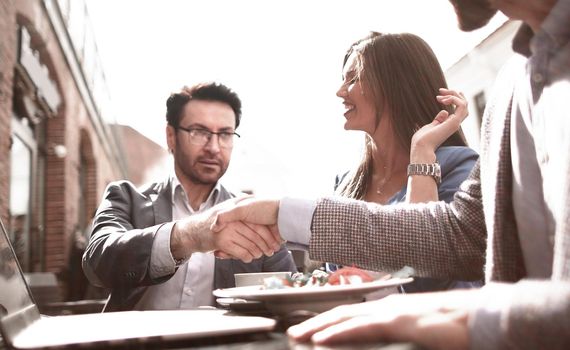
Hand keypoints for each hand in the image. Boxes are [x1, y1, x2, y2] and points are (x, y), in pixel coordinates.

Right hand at [170, 198, 279, 262]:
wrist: (192, 231)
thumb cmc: (211, 224)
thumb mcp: (227, 212)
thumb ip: (241, 213)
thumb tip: (262, 219)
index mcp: (237, 208)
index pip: (259, 223)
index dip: (268, 234)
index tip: (275, 241)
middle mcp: (233, 218)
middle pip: (257, 235)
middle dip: (266, 245)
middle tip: (271, 251)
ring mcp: (228, 229)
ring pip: (251, 244)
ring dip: (257, 253)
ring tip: (259, 255)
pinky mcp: (222, 241)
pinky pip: (242, 252)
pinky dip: (247, 257)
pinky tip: (248, 258)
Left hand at [288, 290, 476, 348]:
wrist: (481, 315)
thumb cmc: (453, 326)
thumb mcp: (417, 330)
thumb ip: (396, 332)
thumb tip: (381, 340)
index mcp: (388, 310)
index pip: (350, 314)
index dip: (326, 320)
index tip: (307, 329)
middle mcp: (385, 308)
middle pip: (341, 314)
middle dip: (314, 323)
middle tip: (291, 333)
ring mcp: (392, 314)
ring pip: (346, 319)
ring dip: (318, 327)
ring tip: (297, 336)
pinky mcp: (401, 323)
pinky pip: (364, 329)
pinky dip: (340, 333)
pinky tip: (322, 340)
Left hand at [410, 88, 468, 162]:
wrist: (421, 147)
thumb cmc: (422, 140)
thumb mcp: (431, 126)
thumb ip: (438, 120)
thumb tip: (445, 112)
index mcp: (450, 124)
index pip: (460, 110)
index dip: (456, 99)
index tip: (443, 93)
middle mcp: (455, 123)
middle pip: (464, 105)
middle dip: (454, 94)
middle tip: (441, 90)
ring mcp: (455, 123)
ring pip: (464, 104)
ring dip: (454, 95)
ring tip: (440, 95)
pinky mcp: (454, 122)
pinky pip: (462, 106)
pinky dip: (454, 99)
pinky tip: (444, 100)